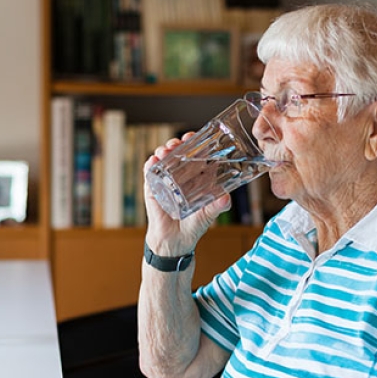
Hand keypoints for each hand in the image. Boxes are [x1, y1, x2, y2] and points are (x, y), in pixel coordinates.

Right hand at [143, 132, 231, 256]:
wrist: (174, 241)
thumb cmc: (193, 226)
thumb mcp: (208, 214)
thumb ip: (218, 206)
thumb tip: (226, 198)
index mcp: (195, 177)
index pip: (194, 154)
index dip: (194, 143)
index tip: (194, 136)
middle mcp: (180, 176)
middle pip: (177, 152)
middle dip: (177, 143)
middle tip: (179, 142)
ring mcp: (165, 180)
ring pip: (163, 159)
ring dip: (163, 150)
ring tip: (166, 150)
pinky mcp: (152, 188)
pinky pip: (150, 172)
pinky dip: (150, 164)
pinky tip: (153, 160)